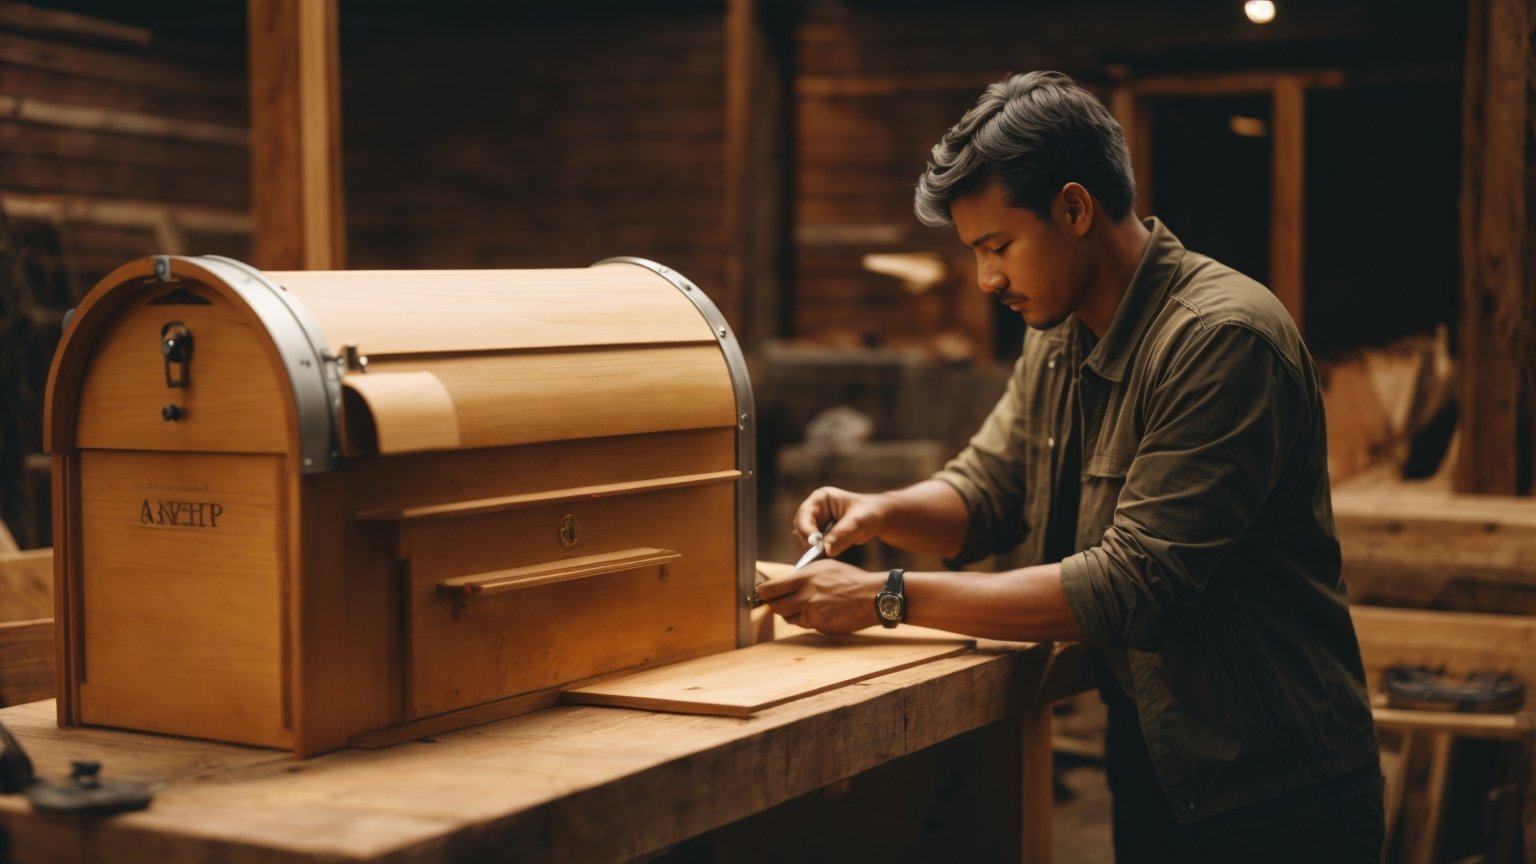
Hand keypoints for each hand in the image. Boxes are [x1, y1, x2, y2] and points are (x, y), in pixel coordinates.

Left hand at [756, 560, 884, 633]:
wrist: (872, 597)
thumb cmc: (850, 580)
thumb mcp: (824, 568)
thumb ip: (803, 576)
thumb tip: (786, 583)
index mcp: (805, 577)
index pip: (771, 588)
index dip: (763, 593)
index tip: (762, 594)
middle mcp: (806, 595)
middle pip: (775, 606)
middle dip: (774, 605)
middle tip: (776, 602)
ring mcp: (813, 612)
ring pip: (789, 617)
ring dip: (791, 613)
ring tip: (806, 605)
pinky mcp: (820, 625)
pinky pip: (805, 624)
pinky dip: (808, 620)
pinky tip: (821, 612)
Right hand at [793, 486, 890, 557]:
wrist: (878, 518)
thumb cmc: (869, 513)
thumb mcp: (858, 522)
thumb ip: (842, 533)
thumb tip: (827, 549)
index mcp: (821, 498)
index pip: (805, 512)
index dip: (806, 527)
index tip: (814, 543)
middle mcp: (815, 509)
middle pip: (801, 527)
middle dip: (808, 540)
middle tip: (820, 551)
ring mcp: (817, 523)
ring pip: (805, 539)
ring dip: (813, 548)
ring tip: (828, 552)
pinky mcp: (821, 536)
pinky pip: (814, 547)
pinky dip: (818, 553)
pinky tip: (829, 554)